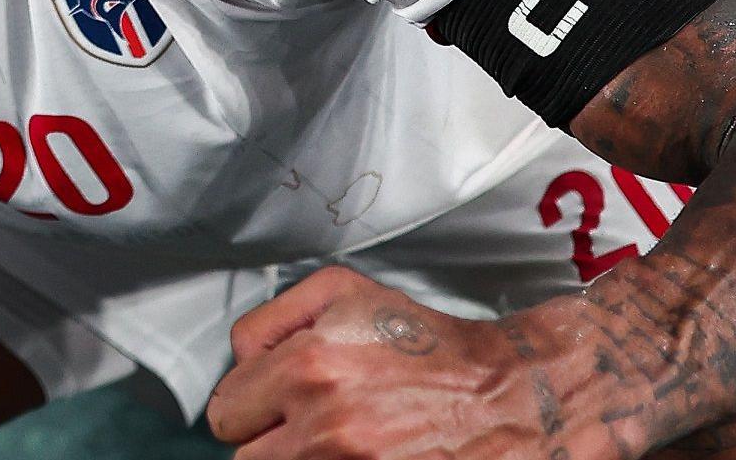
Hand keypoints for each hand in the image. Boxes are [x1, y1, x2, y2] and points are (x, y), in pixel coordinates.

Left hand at [205, 267, 589, 459]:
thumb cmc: (430, 345)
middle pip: (247, 457)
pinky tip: (360, 452)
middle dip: (272, 438)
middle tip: (310, 422)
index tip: (273, 402)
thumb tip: (240, 358)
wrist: (508, 395)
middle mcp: (326, 426)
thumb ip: (270, 319)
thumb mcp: (344, 292)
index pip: (227, 411)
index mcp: (309, 368)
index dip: (250, 404)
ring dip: (299, 457)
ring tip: (339, 439)